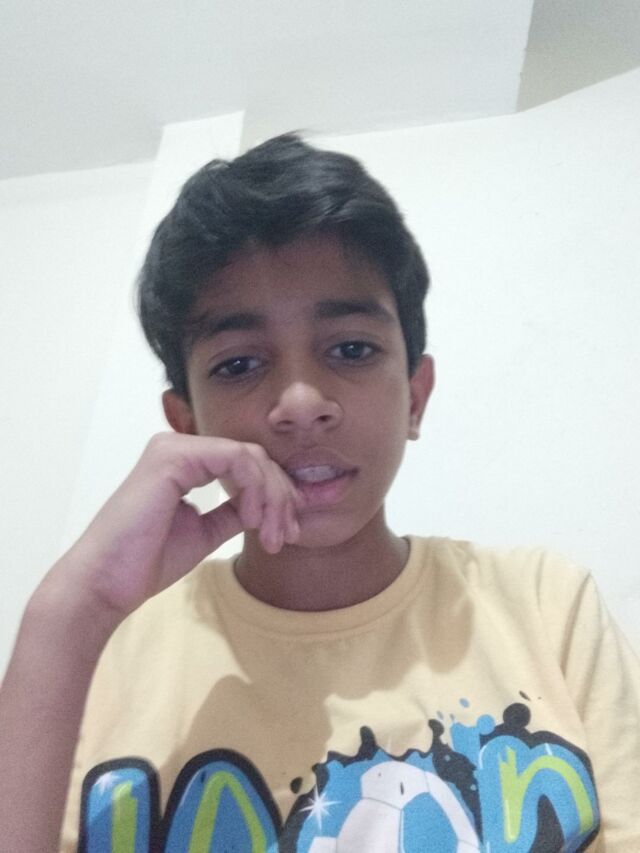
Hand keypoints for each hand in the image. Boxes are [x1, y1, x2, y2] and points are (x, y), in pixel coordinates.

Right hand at [48, 433, 301, 621]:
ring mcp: (174, 447)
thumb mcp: (205, 532)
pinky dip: (255, 488)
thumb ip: (233, 511)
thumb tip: (266, 505)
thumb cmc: (146, 562)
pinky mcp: (173, 457)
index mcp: (184, 462)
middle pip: (254, 457)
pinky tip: (253, 520)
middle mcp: (179, 447)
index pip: (247, 463)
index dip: (277, 494)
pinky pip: (236, 458)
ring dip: (272, 497)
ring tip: (272, 536)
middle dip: (281, 496)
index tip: (289, 532)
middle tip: (287, 536)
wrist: (106, 584)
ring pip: (250, 456)